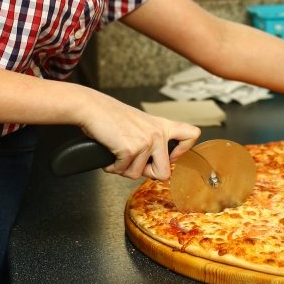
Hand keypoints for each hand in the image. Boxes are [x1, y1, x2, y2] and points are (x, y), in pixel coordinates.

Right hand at [76, 93, 199, 180]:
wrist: (91, 108)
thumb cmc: (110, 116)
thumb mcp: (139, 124)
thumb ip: (152, 140)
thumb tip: (155, 167)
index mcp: (162, 126)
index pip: (192, 135)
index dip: (182, 152)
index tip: (169, 156)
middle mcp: (158, 133)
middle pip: (164, 173)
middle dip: (145, 173)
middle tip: (132, 161)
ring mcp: (146, 141)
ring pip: (138, 175)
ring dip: (123, 169)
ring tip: (116, 153)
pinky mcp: (131, 149)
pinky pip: (123, 171)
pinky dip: (112, 166)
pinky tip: (109, 153)